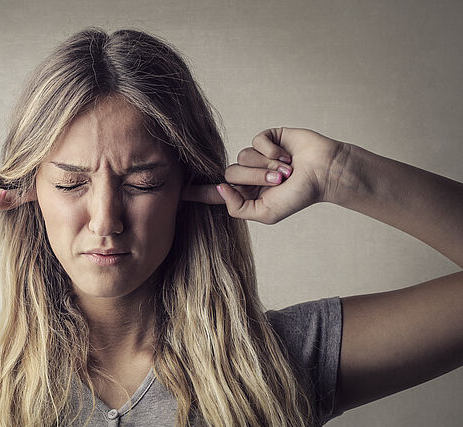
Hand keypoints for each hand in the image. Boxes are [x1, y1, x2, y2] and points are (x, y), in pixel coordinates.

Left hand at [182, 128, 347, 223]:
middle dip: (255, 178)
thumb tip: (219, 187)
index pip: (216, 193)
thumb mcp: (266, 213)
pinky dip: (272, 151)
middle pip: (230, 173)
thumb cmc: (299, 196)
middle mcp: (249, 174)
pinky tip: (287, 155)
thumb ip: (238, 207)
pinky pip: (256, 142)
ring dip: (266, 165)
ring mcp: (257, 155)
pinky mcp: (267, 138)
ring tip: (287, 170)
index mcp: (246, 193)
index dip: (197, 192)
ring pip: (242, 157)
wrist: (324, 173)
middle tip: (279, 181)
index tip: (178, 192)